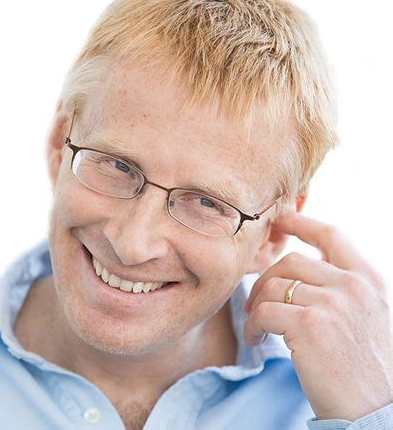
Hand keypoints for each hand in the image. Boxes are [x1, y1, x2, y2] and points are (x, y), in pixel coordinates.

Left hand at [244, 211, 392, 420]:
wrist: (375, 414)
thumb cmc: (364, 368)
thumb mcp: (363, 316)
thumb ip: (339, 289)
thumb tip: (298, 273)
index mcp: (369, 279)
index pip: (331, 235)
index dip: (302, 222)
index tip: (279, 219)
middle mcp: (353, 286)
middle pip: (291, 260)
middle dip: (266, 278)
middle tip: (257, 301)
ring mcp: (332, 303)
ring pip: (273, 286)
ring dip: (257, 305)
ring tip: (258, 327)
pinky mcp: (309, 325)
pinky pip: (264, 312)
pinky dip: (253, 324)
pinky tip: (256, 338)